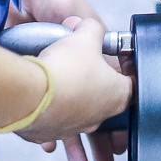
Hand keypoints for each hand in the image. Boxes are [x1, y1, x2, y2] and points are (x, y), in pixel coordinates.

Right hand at [16, 16, 131, 160]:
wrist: (30, 94)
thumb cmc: (65, 69)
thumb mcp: (86, 35)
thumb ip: (94, 28)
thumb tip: (89, 27)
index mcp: (118, 96)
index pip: (131, 81)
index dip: (123, 66)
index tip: (112, 58)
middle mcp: (99, 117)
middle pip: (101, 94)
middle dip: (92, 77)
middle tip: (81, 62)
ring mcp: (73, 128)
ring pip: (74, 108)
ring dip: (68, 93)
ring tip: (57, 76)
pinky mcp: (49, 133)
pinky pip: (50, 117)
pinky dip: (46, 106)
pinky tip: (39, 91)